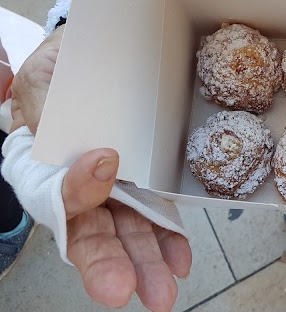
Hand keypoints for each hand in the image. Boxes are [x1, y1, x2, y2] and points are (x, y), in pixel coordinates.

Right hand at [9, 25, 192, 309]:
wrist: (97, 60)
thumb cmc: (64, 70)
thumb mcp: (44, 79)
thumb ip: (39, 103)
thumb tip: (43, 117)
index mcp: (46, 166)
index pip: (53, 193)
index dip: (75, 191)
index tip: (105, 161)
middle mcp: (80, 187)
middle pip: (91, 231)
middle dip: (107, 262)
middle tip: (120, 289)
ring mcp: (116, 190)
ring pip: (128, 232)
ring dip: (145, 261)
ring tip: (162, 289)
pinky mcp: (146, 184)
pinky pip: (157, 214)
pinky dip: (169, 238)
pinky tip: (180, 259)